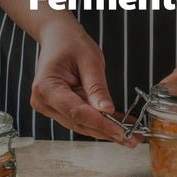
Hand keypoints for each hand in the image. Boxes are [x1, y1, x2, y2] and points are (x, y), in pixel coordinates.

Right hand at [31, 21, 139, 146]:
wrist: (58, 37)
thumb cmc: (71, 43)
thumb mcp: (90, 60)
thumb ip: (97, 87)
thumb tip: (107, 111)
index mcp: (46, 87)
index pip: (77, 112)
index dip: (101, 124)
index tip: (121, 131)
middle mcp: (44, 101)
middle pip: (80, 122)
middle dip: (108, 132)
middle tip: (132, 139)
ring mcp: (51, 106)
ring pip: (82, 124)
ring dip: (107, 130)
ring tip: (131, 135)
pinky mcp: (60, 108)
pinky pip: (83, 118)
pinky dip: (103, 122)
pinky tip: (122, 126)